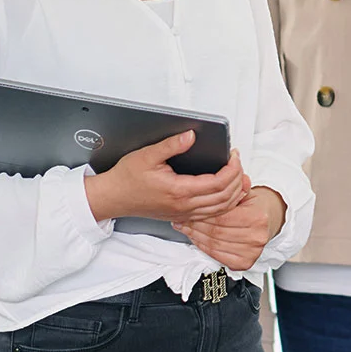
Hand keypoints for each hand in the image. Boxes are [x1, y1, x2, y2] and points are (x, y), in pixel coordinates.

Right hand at [84, 134, 248, 223]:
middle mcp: (184, 206)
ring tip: (237, 175)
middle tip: (237, 161)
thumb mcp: (147, 155)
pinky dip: (224, 204)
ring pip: (221, 209)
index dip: (232, 168)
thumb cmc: (127, 178)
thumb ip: (172, 145)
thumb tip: (191, 135)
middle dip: (237, 178)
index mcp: (179, 190)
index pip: (218, 183)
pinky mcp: (181, 216)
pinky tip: (227, 193)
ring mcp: (184, 214)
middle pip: (225, 197)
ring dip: (234, 193)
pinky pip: (211, 214)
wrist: (113, 198)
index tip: (234, 155)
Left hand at [174, 186, 286, 270]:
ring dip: (196, 236)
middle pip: (216, 232)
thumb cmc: (255, 206)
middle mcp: (256, 237)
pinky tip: (196, 238)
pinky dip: (203, 247)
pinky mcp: (245, 263)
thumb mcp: (246, 192)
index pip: (222, 217)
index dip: (202, 214)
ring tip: (186, 227)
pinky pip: (217, 255)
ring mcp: (251, 252)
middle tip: (183, 218)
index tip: (188, 210)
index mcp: (258, 217)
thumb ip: (234, 187)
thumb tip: (220, 177)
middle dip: (195, 225)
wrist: (268, 220)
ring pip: (214, 245)